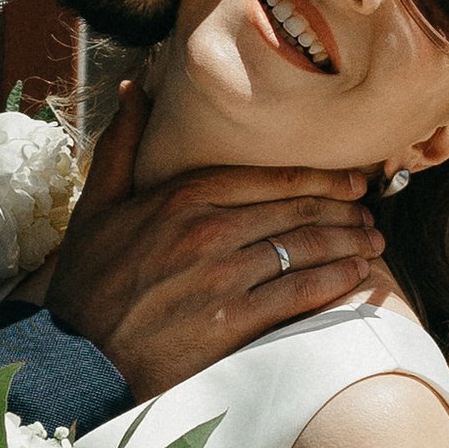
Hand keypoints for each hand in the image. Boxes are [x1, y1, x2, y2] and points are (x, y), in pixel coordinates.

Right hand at [44, 86, 382, 399]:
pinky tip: (356, 277)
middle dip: (343, 209)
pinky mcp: (231, 323)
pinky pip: (298, 295)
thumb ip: (121, 144)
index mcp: (180, 197)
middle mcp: (207, 231)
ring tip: (372, 242)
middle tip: (371, 211)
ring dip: (347, 243)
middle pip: (295, 210)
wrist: (76, 358)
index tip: (350, 181)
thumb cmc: (87, 284)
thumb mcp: (95, 206)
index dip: (319, 178)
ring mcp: (222, 278)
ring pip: (303, 248)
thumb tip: (134, 88)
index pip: (268, 177)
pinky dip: (334, 282)